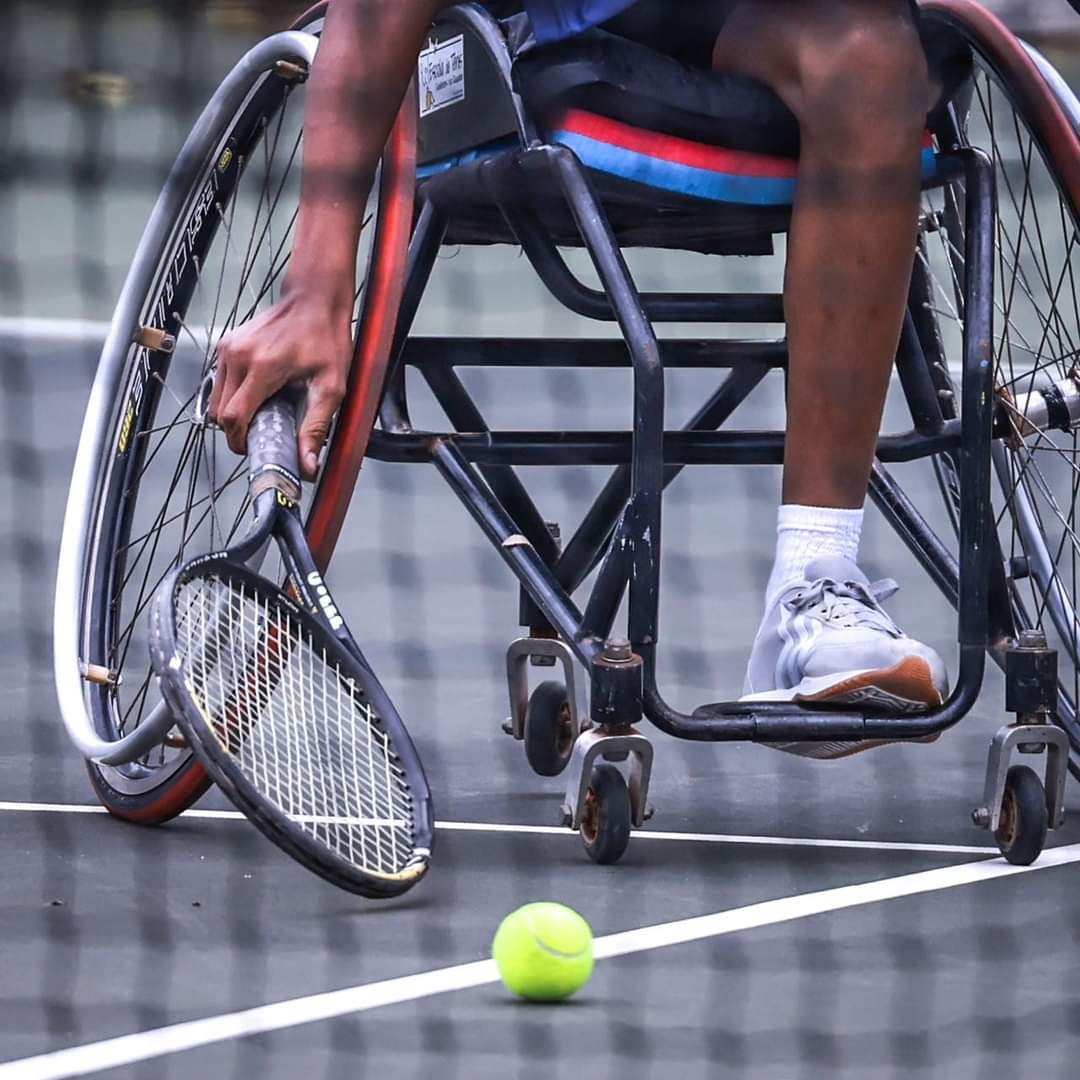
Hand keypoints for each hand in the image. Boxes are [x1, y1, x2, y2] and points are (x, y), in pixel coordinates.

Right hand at [210, 287, 352, 479]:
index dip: (239, 441)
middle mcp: (237, 356)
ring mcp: (228, 349)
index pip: (233, 417)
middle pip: (219, 413)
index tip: (254, 448)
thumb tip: (308, 464)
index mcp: (262, 367)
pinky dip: (233, 396)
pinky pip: (220, 382)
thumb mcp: (330, 387)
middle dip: (236, 431)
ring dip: (233, 414)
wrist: (313, 299)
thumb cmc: (325, 337)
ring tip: (261, 414)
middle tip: (261, 434)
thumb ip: (316, 427)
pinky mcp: (226, 345)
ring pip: (215, 399)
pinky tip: (258, 394)